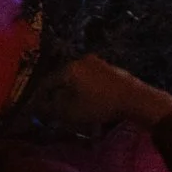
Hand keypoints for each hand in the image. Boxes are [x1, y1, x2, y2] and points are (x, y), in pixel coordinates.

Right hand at [32, 56, 171, 130]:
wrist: (135, 98)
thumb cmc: (99, 105)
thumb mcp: (69, 111)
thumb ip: (49, 108)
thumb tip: (38, 106)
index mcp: (69, 68)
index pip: (47, 83)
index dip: (39, 98)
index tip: (36, 110)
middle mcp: (82, 60)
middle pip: (62, 79)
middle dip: (56, 94)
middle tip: (53, 109)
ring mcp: (98, 63)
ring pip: (77, 79)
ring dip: (71, 92)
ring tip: (70, 107)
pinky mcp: (110, 69)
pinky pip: (90, 79)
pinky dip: (85, 89)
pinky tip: (87, 101)